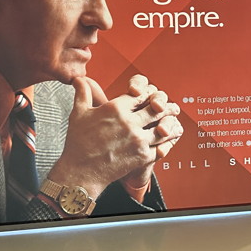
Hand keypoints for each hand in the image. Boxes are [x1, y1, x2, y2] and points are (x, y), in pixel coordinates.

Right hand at [48, 75, 182, 198]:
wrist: (80, 172)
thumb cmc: (79, 144)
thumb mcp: (78, 114)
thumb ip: (83, 93)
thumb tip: (79, 79)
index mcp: (115, 109)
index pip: (141, 95)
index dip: (149, 94)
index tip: (151, 96)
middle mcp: (129, 122)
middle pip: (156, 109)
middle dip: (164, 107)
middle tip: (171, 107)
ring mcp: (137, 140)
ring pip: (162, 127)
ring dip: (169, 124)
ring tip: (172, 123)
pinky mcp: (142, 156)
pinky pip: (161, 146)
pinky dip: (166, 143)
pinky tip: (168, 142)